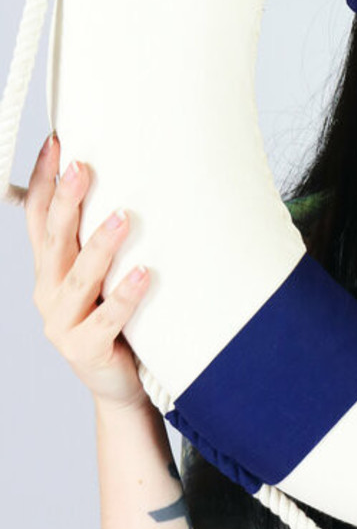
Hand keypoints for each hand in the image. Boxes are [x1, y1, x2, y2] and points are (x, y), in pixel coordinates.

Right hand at [25, 133, 150, 411]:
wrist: (118, 386)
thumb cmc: (118, 321)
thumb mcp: (103, 276)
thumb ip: (101, 241)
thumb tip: (131, 186)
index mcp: (49, 268)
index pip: (37, 216)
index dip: (42, 179)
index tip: (57, 142)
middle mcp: (48, 291)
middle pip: (54, 238)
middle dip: (67, 200)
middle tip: (84, 166)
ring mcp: (62, 321)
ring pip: (80, 276)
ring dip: (100, 244)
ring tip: (122, 217)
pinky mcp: (86, 348)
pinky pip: (108, 317)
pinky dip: (127, 294)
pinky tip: (146, 273)